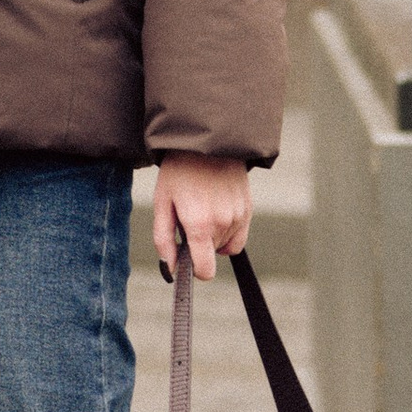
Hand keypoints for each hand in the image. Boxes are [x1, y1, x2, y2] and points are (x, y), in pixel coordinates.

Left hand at [152, 156, 250, 283]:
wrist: (206, 141)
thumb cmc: (178, 172)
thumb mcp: (162, 204)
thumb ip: (164, 241)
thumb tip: (171, 271)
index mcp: (200, 225)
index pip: (205, 271)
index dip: (194, 270)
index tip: (185, 256)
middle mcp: (223, 223)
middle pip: (211, 255)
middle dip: (199, 244)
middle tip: (188, 216)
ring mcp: (239, 216)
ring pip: (224, 245)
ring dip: (213, 235)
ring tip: (202, 206)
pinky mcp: (248, 209)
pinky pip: (238, 236)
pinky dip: (227, 231)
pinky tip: (216, 211)